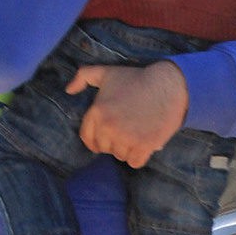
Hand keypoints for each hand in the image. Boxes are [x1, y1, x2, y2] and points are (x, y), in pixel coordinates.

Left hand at [65, 61, 188, 166]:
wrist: (167, 85)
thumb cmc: (136, 79)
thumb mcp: (106, 72)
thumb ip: (83, 76)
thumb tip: (68, 90)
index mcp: (96, 112)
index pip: (88, 138)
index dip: (97, 139)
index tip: (108, 135)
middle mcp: (108, 127)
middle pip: (105, 148)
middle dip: (114, 142)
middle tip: (127, 130)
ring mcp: (126, 138)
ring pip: (120, 156)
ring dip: (128, 149)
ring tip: (137, 134)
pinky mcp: (143, 146)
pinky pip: (134, 162)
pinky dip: (139, 157)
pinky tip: (144, 144)